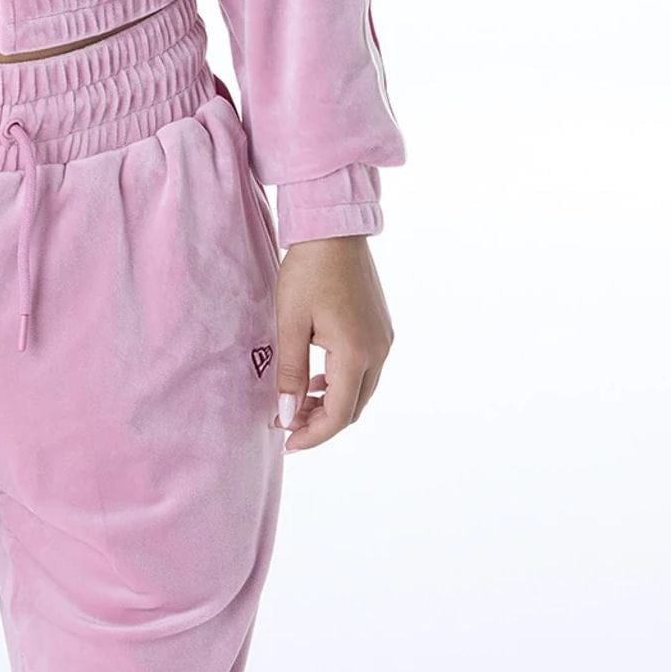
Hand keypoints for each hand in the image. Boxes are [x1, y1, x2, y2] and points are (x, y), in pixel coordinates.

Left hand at [268, 235, 393, 451]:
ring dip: (333, 402)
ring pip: (362, 389)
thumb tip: (287, 415)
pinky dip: (343, 381)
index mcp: (357, 353)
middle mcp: (379, 350)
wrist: (333, 229)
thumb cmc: (307, 270)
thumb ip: (290, 373)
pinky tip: (318, 375)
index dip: (313, 434)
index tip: (286, 442)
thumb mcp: (290, 322)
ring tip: (298, 402)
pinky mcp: (381, 326)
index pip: (339, 414)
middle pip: (354, 407)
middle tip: (288, 424)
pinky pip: (366, 368)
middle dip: (322, 422)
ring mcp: (383, 338)